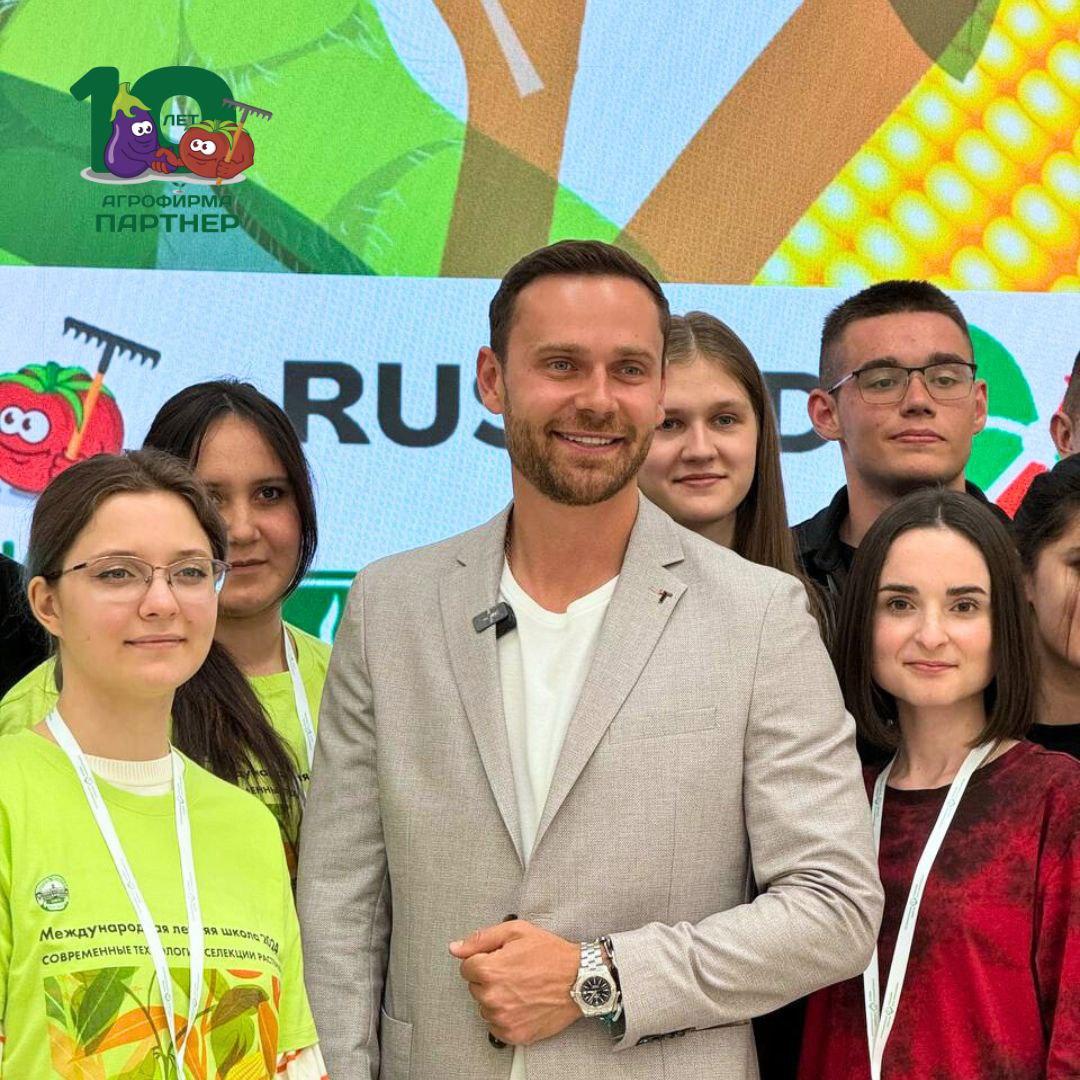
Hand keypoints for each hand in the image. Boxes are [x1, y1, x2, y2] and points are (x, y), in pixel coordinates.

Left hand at [449, 920, 581, 1045]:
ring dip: (497, 998)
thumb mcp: (516, 932)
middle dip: (490, 978)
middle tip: (514, 972)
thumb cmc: (551, 954)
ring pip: (485, 1007)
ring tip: (521, 987)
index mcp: (489, 970)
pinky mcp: (514, 1034)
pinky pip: (496, 1026)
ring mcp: (503, 1018)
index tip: (500, 960)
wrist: (580, 980)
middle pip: (475, 987)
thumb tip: (455, 948)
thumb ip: (481, 939)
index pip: (467, 967)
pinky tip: (522, 1003)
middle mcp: (493, 997)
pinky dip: (506, 1016)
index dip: (484, 960)